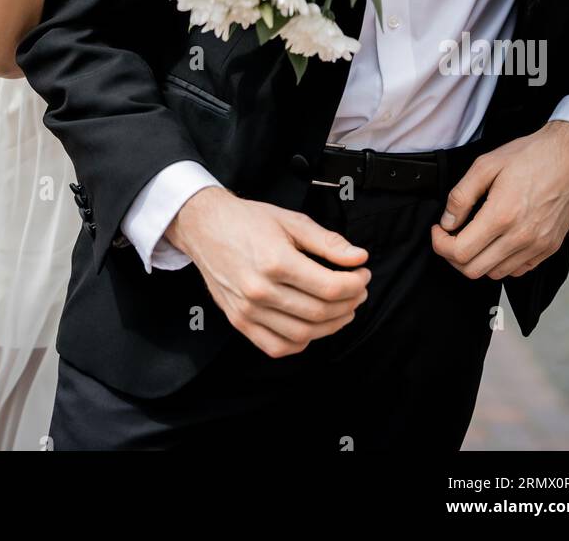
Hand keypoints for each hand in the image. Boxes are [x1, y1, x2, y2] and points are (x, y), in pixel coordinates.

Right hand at [167, 186, 370, 356]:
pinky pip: (276, 347)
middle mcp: (260, 290)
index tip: (363, 274)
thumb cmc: (247, 221)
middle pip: (320, 312)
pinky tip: (311, 326)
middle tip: (357, 290)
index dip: (355, 284)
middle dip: (349, 303)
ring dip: (331, 325)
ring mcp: (248, 310)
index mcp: (276, 261)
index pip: (330, 287)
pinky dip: (300, 342)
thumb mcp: (291, 221)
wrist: (205, 227)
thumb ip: (327, 242)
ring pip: (303, 334)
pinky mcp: (239, 321)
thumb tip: (358, 257)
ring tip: (341, 308)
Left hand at [431, 122, 568, 280]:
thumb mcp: (485, 164)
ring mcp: (538, 246)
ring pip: (495, 274)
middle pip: (473, 270)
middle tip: (450, 236)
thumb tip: (447, 222)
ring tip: (472, 238)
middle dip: (453, 255)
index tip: (438, 230)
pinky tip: (496, 242)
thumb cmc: (530, 156)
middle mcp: (521, 237)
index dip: (440, 244)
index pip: (460, 252)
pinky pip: (518, 270)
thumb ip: (461, 196)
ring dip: (477, 260)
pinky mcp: (550, 248)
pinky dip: (501, 263)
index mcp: (502, 216)